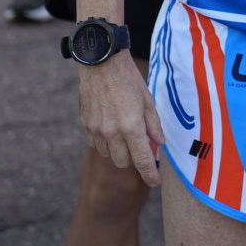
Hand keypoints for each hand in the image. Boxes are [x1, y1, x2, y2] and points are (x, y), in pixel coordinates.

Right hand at [79, 53, 165, 186]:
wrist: (101, 64)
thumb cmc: (128, 79)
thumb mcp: (148, 100)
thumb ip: (154, 125)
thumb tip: (159, 144)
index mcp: (131, 127)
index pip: (142, 160)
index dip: (150, 174)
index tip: (155, 182)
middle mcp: (112, 133)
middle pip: (124, 162)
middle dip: (134, 159)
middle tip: (141, 146)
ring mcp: (96, 131)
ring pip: (109, 155)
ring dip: (119, 151)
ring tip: (126, 133)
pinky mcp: (86, 126)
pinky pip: (97, 144)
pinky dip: (106, 143)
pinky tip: (112, 128)